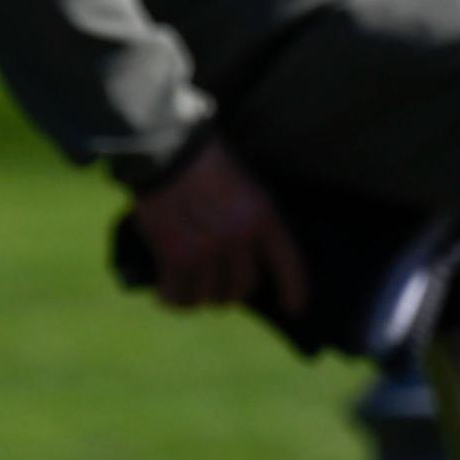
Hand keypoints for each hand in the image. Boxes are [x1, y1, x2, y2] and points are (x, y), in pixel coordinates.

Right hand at [129, 136, 310, 317]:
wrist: (165, 150)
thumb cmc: (205, 163)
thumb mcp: (245, 187)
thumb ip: (249, 224)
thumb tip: (240, 266)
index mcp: (263, 217)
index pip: (288, 265)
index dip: (293, 290)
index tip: (293, 308)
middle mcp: (239, 238)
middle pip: (242, 288)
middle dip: (228, 290)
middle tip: (215, 284)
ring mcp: (207, 250)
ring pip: (209, 296)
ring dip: (198, 295)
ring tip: (188, 286)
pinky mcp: (176, 256)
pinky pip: (179, 294)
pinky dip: (172, 297)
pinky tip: (166, 292)